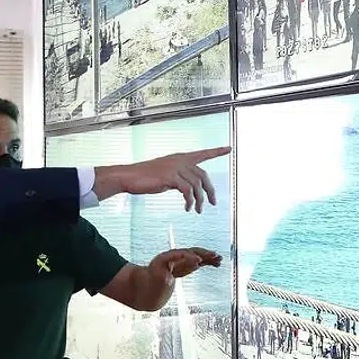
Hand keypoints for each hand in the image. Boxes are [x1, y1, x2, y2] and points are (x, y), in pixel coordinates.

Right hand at [94, 147, 229, 211]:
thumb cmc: (145, 177)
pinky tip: (187, 207)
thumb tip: (188, 188)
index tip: (229, 148)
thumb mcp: (166, 175)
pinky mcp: (170, 177)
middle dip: (210, 190)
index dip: (216, 151)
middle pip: (203, 175)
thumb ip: (179, 177)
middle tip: (213, 203)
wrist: (129, 177)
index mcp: (180, 158)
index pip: (202, 154)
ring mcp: (175, 167)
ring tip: (198, 211)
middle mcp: (179, 160)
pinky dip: (190, 201)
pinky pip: (187, 191)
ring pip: (196, 185)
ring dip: (199, 200)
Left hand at [150, 247, 222, 280]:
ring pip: (197, 255)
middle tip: (213, 255)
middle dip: (202, 253)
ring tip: (219, 258)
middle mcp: (175, 256)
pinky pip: (200, 261)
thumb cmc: (152, 279)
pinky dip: (208, 262)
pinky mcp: (188, 264)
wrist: (151, 281)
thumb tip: (168, 279)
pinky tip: (217, 263)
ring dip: (208, 256)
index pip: (179, 254)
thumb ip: (161, 278)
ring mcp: (182, 259)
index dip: (189, 257)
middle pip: (190, 252)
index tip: (198, 261)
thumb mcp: (154, 279)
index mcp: (166, 257)